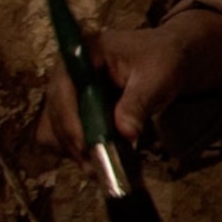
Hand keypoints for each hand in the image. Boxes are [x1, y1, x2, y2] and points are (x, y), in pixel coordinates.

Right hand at [34, 9, 221, 156]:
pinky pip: (65, 138)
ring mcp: (66, 94)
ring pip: (54, 131)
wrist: (168, 60)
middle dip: (75, 143)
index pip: (62, 92)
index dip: (70, 122)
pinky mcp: (72, 112)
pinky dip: (81, 150)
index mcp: (81, 54)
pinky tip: (104, 156)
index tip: (86, 147)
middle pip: (54, 115)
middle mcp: (65, 74)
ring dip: (75, 150)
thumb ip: (138, 103)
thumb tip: (125, 134)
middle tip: (98, 167)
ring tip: (103, 166)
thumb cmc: (163, 60)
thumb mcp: (157, 77)